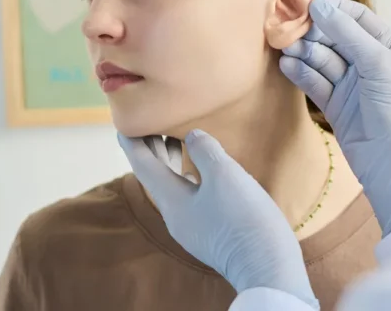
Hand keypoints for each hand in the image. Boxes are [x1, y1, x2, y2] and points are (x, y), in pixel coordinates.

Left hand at [118, 130, 319, 309]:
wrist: (267, 267)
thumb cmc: (243, 218)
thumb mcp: (223, 175)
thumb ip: (204, 150)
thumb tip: (193, 136)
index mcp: (172, 201)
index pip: (143, 166)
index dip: (134, 142)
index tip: (124, 125)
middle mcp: (176, 217)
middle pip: (158, 177)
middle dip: (154, 150)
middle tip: (154, 124)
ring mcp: (193, 228)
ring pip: (175, 188)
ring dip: (173, 163)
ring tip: (179, 140)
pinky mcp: (211, 234)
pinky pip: (191, 199)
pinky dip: (191, 177)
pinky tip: (204, 174)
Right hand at [279, 0, 390, 233]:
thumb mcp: (378, 65)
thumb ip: (348, 34)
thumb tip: (319, 4)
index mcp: (388, 48)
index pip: (357, 18)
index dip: (333, 9)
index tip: (306, 3)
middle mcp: (370, 63)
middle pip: (335, 37)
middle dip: (313, 32)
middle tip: (288, 29)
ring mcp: (351, 85)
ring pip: (322, 59)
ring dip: (304, 52)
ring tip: (285, 49)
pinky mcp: (335, 106)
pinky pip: (315, 82)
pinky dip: (301, 73)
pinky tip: (287, 66)